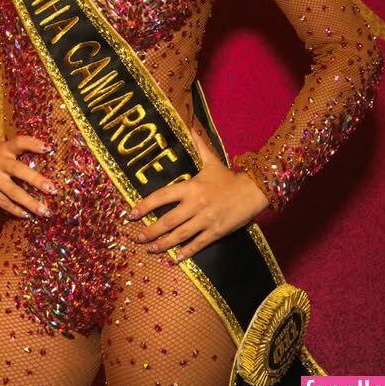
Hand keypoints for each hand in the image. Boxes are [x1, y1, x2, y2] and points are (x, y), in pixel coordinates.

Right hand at [0, 135, 57, 219]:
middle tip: (52, 189)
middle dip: (37, 180)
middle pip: (20, 170)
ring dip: (30, 202)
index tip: (48, 148)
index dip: (34, 144)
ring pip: (14, 192)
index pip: (20, 142)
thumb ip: (11, 149)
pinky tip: (27, 215)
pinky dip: (16, 210)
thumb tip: (35, 150)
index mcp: (3, 149)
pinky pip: (4, 203)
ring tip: (44, 211)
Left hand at [127, 123, 268, 260]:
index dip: (145, 206)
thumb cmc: (229, 177)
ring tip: (150, 249)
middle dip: (150, 231)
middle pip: (168, 221)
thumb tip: (191, 127)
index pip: (162, 196)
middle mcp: (195, 204)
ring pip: (180, 235)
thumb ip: (199, 145)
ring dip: (163, 244)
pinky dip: (186, 252)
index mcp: (191, 187)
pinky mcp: (216, 232)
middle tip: (137, 238)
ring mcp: (205, 220)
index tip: (131, 213)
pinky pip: (198, 244)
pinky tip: (176, 259)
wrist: (253, 191)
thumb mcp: (212, 161)